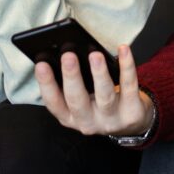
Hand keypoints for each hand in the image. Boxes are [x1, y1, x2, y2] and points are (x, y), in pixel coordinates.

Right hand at [35, 45, 153, 136]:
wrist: (131, 124)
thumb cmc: (99, 103)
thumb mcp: (82, 100)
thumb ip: (73, 83)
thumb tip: (66, 52)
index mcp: (70, 117)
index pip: (54, 103)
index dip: (46, 85)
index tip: (40, 64)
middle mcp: (88, 122)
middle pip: (77, 100)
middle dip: (72, 77)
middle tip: (67, 55)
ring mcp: (111, 120)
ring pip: (104, 96)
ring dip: (99, 74)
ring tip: (95, 55)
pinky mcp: (132, 113)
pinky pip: (129, 86)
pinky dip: (127, 66)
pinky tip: (123, 50)